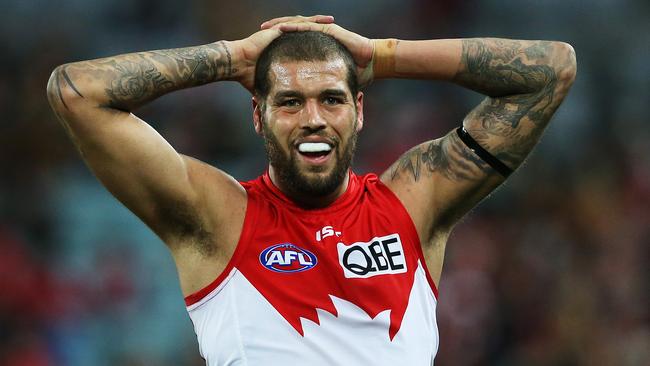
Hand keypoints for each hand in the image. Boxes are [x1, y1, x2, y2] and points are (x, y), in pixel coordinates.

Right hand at [232, 15, 335, 91]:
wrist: (237, 65)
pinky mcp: (278, 30)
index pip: (304, 45)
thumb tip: (274, 116)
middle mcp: (284, 38)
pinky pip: (297, 23)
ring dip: (319, 22)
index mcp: (284, 49)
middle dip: (322, 30)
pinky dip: (310, 22)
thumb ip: (276, 96)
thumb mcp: (269, 86)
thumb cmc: (248, 76)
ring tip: (333, 21)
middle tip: (338, 31)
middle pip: (307, 32)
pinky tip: (322, 21)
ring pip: (304, 24)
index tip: (332, 46)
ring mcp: (281, 33)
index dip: (318, 44)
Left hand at [260, 16, 374, 87]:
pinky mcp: (329, 30)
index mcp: (315, 48)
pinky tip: (283, 28)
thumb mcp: (330, 81)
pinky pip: (310, 26)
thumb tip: (308, 107)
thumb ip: (319, 89)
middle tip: (259, 34)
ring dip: (281, 25)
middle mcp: (317, 37)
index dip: (277, 44)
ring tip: (267, 28)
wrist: (371, 64)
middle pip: (291, 31)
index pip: (292, 43)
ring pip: (297, 25)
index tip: (262, 49)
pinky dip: (296, 27)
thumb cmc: (354, 73)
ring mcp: (323, 31)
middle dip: (274, 31)